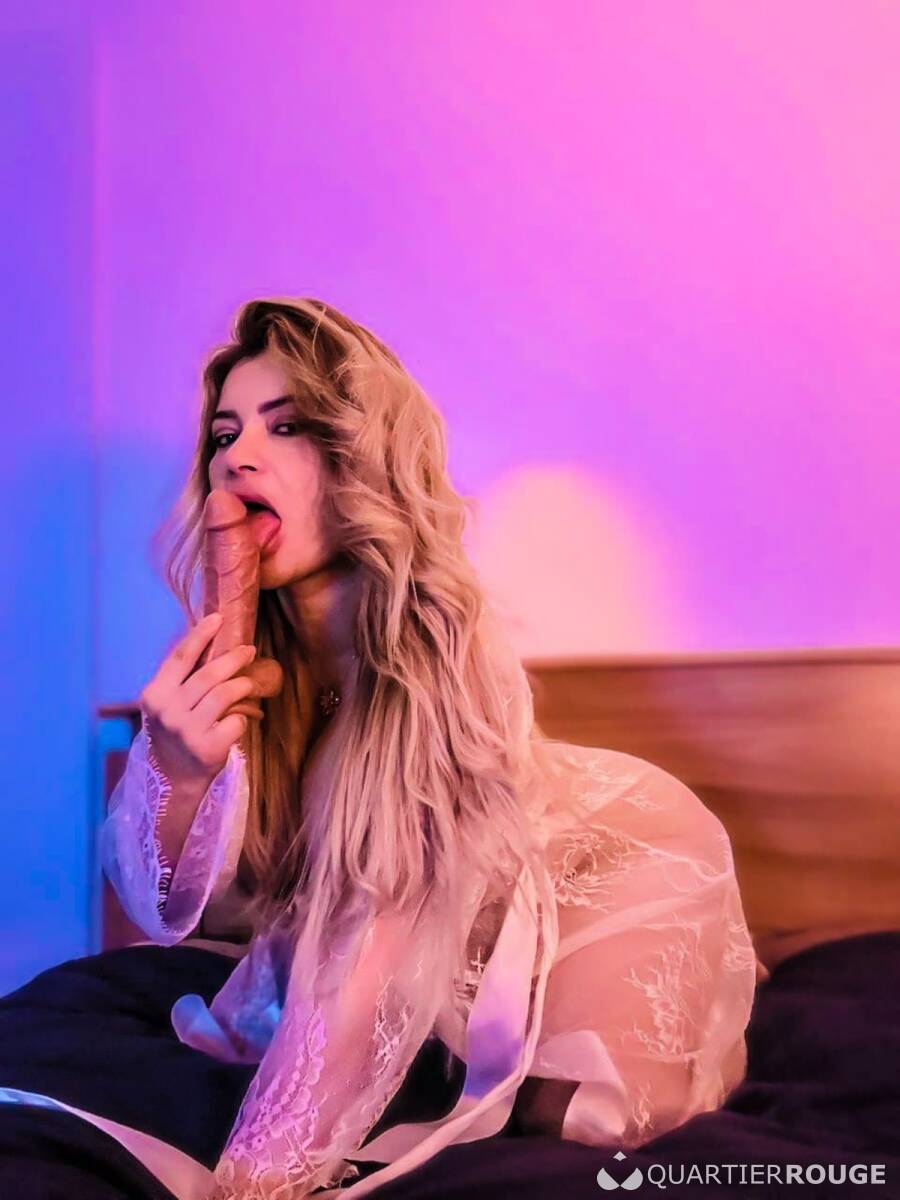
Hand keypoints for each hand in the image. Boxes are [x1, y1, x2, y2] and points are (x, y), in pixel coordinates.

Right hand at [139, 612, 261, 792]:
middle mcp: (168, 711)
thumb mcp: (167, 704)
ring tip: (250, 683)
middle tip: (249, 650)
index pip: (180, 658)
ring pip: (226, 694)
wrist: (173, 778)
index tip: (219, 618)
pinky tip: (237, 720)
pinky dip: (241, 717)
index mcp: (155, 695)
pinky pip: (235, 720)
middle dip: (234, 658)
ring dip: (243, 684)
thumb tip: (210, 640)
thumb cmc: (175, 732)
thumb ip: (182, 679)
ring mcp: (188, 731)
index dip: (201, 635)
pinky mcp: (208, 748)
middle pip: (209, 674)